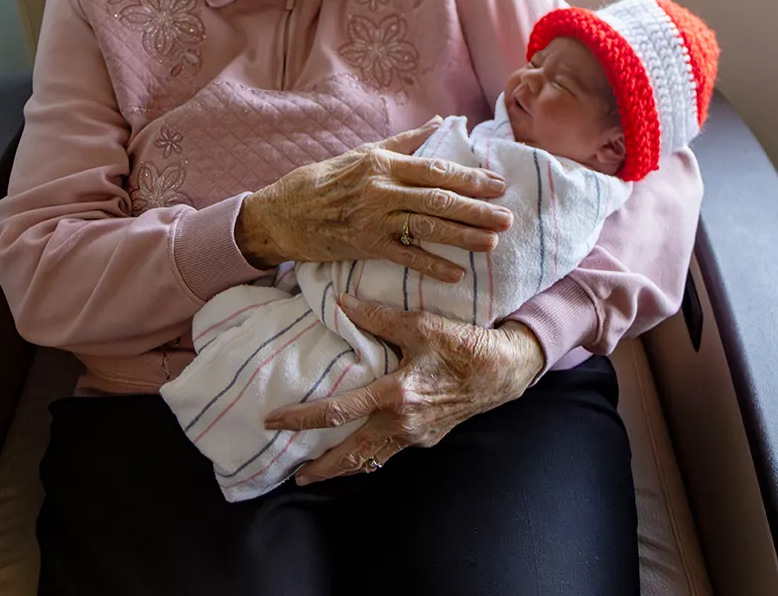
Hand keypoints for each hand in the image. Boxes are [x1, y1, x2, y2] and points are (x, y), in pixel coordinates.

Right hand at [235, 121, 511, 282]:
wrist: (283, 213)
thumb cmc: (325, 180)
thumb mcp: (363, 153)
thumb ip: (405, 142)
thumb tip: (441, 123)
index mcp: (384, 165)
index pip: (437, 170)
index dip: (470, 177)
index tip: (497, 183)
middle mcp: (382, 190)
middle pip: (439, 200)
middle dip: (476, 210)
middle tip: (507, 217)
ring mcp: (374, 220)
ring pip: (427, 228)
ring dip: (462, 237)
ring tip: (492, 243)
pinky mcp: (366, 246)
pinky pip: (405, 256)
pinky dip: (431, 266)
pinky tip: (455, 273)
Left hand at [263, 295, 545, 483]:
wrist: (504, 371)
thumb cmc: (463, 344)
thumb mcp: (420, 323)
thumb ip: (378, 316)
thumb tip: (340, 303)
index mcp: (396, 394)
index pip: (338, 411)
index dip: (302, 418)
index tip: (274, 421)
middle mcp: (403, 423)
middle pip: (352, 454)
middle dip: (321, 468)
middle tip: (294, 474)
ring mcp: (416, 436)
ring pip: (371, 459)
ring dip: (343, 468)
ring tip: (318, 472)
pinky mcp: (427, 438)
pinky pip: (390, 451)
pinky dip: (369, 456)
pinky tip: (359, 450)